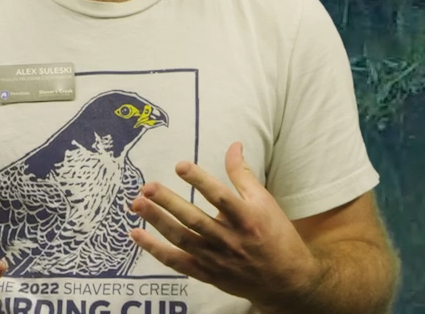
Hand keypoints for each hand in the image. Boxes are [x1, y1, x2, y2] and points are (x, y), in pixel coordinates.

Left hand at [129, 141, 322, 306]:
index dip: (200, 181)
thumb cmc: (276, 235)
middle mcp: (231, 240)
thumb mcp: (265, 202)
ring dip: (157, 222)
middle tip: (147, 187)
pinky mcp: (207, 274)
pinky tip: (136, 233)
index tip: (180, 165)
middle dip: (169, 203)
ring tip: (136, 204)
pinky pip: (176, 262)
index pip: (221, 197)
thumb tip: (233, 144)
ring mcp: (217, 259)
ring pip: (182, 240)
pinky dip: (155, 250)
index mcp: (247, 218)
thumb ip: (243, 174)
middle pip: (195, 220)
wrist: (289, 281)